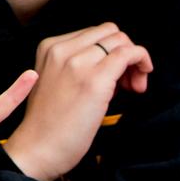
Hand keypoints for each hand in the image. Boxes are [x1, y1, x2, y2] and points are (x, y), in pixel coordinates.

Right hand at [0, 21, 150, 180]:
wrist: (38, 148)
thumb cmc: (49, 123)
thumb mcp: (55, 81)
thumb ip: (76, 65)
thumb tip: (112, 64)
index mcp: (50, 47)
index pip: (94, 33)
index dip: (111, 51)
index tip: (117, 76)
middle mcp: (62, 49)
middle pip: (110, 32)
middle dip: (126, 51)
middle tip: (129, 82)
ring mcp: (78, 62)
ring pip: (121, 40)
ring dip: (135, 60)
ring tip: (133, 87)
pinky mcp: (95, 80)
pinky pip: (128, 54)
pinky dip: (141, 61)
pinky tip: (139, 84)